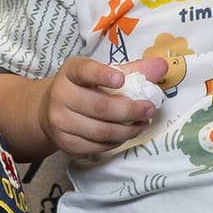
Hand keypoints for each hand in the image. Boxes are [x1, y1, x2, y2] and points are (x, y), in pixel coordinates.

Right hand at [47, 56, 171, 161]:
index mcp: (71, 72)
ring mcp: (60, 121)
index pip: (84, 71)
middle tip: (149, 110)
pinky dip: (115, 141)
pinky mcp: (64, 142)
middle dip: (129, 110)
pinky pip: (96, 146)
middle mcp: (60, 95)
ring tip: (142, 124)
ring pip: (100, 130)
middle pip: (99, 106)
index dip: (102, 75)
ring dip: (127, 130)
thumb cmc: (84, 88)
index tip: (120, 80)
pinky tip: (125, 134)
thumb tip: (162, 66)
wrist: (50, 110)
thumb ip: (133, 70)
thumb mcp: (104, 73)